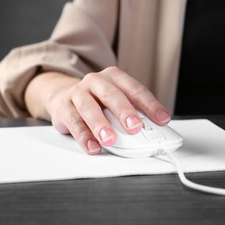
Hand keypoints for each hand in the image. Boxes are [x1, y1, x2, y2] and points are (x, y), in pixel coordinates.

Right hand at [25, 67, 170, 154]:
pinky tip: (93, 147)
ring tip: (110, 140)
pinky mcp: (63, 108)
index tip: (162, 119)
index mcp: (114, 77)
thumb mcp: (116, 100)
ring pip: (89, 108)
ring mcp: (78, 93)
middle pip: (112, 95)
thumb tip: (153, 130)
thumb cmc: (97, 99)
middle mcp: (96, 82)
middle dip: (125, 112)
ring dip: (101, 125)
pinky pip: (74, 122)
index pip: (135, 89)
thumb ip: (133, 112)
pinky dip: (84, 137)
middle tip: (136, 127)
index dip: (150, 105)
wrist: (62, 95)